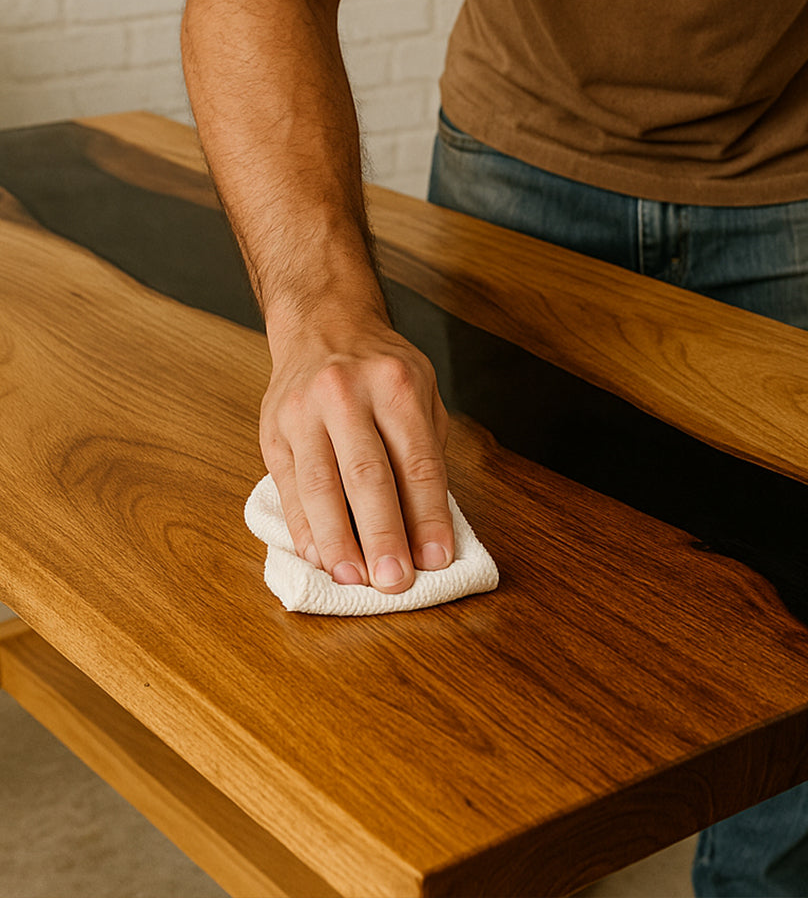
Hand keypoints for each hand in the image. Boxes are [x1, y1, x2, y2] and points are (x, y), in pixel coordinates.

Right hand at [259, 306, 453, 590]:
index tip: (437, 558)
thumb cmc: (381, 367)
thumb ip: (425, 449)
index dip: (428, 516)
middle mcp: (347, 395)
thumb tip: (429, 525)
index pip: (417, 463)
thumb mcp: (421, 389)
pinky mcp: (273, 430)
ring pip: (321, 487)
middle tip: (395, 581)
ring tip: (354, 579)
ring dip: (338, 541)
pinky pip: (289, 487)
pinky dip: (304, 527)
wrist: (322, 323)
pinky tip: (319, 556)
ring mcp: (304, 412)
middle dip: (383, 536)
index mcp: (395, 385)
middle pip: (368, 477)